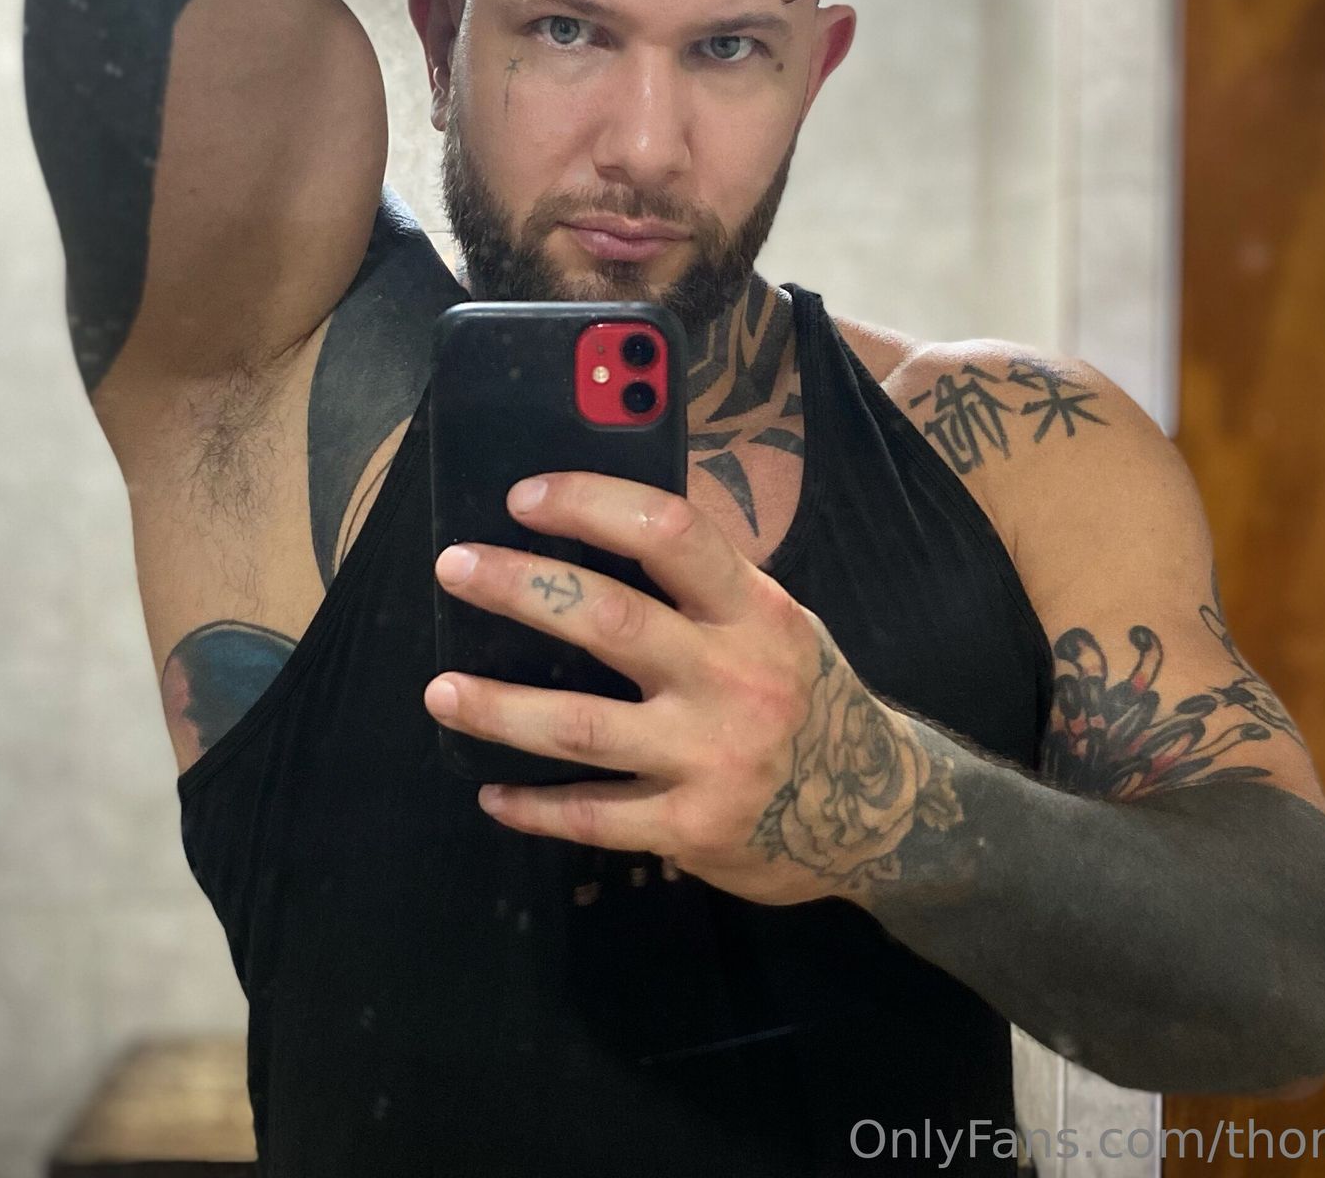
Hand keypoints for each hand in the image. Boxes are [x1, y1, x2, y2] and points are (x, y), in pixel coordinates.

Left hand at [424, 472, 960, 907]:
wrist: (883, 812)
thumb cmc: (809, 695)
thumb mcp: (777, 625)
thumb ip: (705, 589)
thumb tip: (595, 535)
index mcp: (755, 611)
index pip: (670, 534)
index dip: (592, 505)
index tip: (526, 496)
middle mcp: (736, 678)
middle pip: (611, 621)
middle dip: (521, 588)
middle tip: (455, 567)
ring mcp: (713, 758)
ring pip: (582, 729)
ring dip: (499, 708)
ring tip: (440, 691)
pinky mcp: (694, 828)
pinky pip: (595, 817)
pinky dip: (535, 808)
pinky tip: (492, 794)